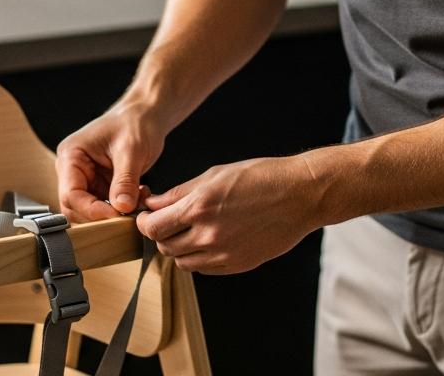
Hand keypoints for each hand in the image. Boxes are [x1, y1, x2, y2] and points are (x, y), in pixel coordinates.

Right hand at [56, 100, 167, 221]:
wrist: (146, 115)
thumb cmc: (135, 122)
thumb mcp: (131, 150)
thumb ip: (125, 180)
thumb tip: (122, 208)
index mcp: (71, 156)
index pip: (70, 194)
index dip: (91, 210)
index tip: (117, 214)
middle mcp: (73, 169)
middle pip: (76, 207)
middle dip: (101, 215)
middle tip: (128, 215)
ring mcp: (87, 178)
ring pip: (91, 210)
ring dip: (114, 212)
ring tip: (138, 200)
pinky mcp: (101, 185)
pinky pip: (106, 206)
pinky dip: (123, 207)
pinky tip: (139, 196)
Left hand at [135, 155, 324, 274]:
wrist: (299, 195)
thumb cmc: (260, 177)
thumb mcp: (214, 175)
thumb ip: (180, 193)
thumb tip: (154, 203)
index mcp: (199, 207)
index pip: (153, 228)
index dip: (144, 222)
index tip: (146, 216)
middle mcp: (208, 234)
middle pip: (164, 247)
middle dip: (160, 234)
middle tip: (166, 221)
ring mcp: (223, 254)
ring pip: (182, 262)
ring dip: (178, 248)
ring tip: (189, 230)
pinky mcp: (237, 265)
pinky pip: (203, 269)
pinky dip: (198, 258)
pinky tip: (208, 240)